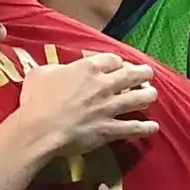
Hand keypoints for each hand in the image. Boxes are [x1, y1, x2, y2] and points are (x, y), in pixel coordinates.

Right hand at [16, 53, 159, 157]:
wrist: (39, 129)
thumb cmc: (36, 100)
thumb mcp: (40, 74)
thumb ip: (55, 69)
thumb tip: (58, 70)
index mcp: (88, 68)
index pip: (113, 59)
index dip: (118, 62)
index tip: (118, 66)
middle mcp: (104, 85)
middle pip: (132, 75)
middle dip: (142, 74)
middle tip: (147, 74)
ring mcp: (109, 107)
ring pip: (138, 99)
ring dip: (148, 96)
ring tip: (152, 95)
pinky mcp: (110, 129)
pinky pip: (133, 128)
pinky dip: (145, 128)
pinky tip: (153, 127)